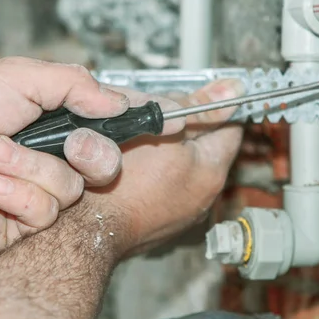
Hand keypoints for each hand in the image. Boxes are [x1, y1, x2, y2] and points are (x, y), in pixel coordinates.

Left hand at [0, 57, 130, 250]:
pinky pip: (49, 210)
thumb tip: (115, 102)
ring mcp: (40, 187)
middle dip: (89, 151)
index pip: (109, 119)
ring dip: (32, 172)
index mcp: (51, 118)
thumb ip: (74, 82)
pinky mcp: (28, 220)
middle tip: (65, 145)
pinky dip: (18, 198)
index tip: (175, 121)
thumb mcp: (17, 79)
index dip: (141, 121)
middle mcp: (50, 153)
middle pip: (106, 157)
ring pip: (77, 186)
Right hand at [84, 79, 243, 260]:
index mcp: (212, 172)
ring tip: (143, 140)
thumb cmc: (119, 181)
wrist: (86, 228)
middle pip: (206, 146)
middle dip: (187, 126)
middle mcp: (204, 196)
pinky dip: (156, 173)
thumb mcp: (163, 128)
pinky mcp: (161, 221)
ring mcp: (183, 212)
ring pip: (184, 166)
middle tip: (160, 116)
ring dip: (170, 149)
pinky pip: (167, 187)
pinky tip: (136, 166)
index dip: (213, 108)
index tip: (197, 98)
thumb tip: (232, 89)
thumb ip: (199, 107)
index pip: (230, 128)